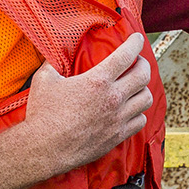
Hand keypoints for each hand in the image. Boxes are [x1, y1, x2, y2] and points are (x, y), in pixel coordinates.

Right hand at [21, 32, 153, 174]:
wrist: (43, 149)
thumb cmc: (43, 114)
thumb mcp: (44, 79)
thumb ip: (53, 63)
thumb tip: (54, 55)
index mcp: (97, 80)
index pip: (126, 55)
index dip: (135, 42)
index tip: (137, 38)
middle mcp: (112, 98)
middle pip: (143, 75)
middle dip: (144, 63)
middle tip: (137, 61)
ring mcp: (117, 118)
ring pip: (146, 98)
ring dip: (143, 88)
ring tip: (136, 86)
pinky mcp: (116, 136)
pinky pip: (140, 121)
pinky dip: (139, 112)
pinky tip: (132, 110)